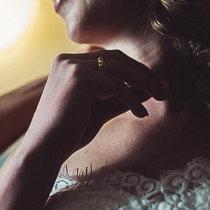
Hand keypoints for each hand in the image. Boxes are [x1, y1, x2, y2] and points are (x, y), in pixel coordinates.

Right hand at [22, 49, 168, 164]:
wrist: (45, 150)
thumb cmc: (69, 133)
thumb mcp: (100, 109)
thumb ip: (120, 96)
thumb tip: (149, 88)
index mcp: (69, 63)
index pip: (110, 59)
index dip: (135, 70)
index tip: (155, 85)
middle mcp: (67, 59)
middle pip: (117, 58)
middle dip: (144, 73)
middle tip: (164, 90)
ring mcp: (71, 66)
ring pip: (119, 68)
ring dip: (144, 82)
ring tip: (161, 97)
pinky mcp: (77, 78)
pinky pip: (116, 84)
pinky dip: (132, 98)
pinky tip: (140, 113)